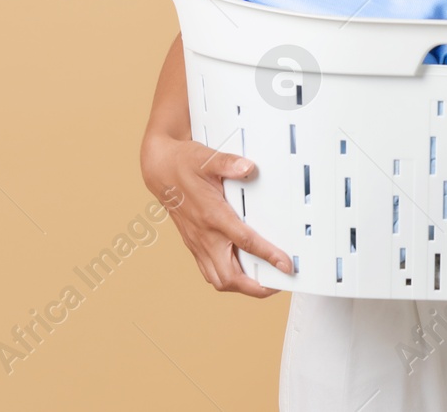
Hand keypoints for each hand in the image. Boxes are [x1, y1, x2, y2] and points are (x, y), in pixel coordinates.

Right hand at [141, 134, 293, 296]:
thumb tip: (248, 167)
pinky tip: (240, 273)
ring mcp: (197, 243)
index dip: (269, 256)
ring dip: (241, 287)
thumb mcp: (207, 159)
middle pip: (230, 276)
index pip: (245, 242)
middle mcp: (204, 235)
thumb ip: (229, 163)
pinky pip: (209, 272)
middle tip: (278, 283)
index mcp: (212, 216)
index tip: (286, 266)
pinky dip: (227, 279)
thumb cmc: (184, 165)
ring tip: (262, 284)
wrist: (160, 171)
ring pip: (218, 279)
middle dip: (256, 287)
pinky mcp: (194, 245)